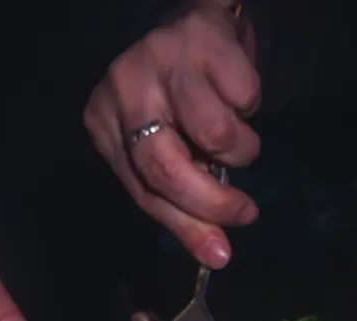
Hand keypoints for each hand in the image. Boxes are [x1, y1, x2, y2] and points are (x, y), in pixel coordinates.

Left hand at [84, 3, 261, 268]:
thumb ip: (186, 205)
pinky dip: (251, 105)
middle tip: (244, 213)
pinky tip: (236, 95)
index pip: (144, 191)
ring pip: (214, 133)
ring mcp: (159, 60)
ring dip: (241, 148)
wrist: (198, 29)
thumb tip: (218, 255)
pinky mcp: (200, 40)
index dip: (186, 226)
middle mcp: (123, 90)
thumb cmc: (180, 104)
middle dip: (212, 202)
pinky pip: (243, 97)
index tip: (220, 252)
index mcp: (105, 125)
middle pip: (166, 168)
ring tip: (236, 136)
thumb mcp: (169, 153)